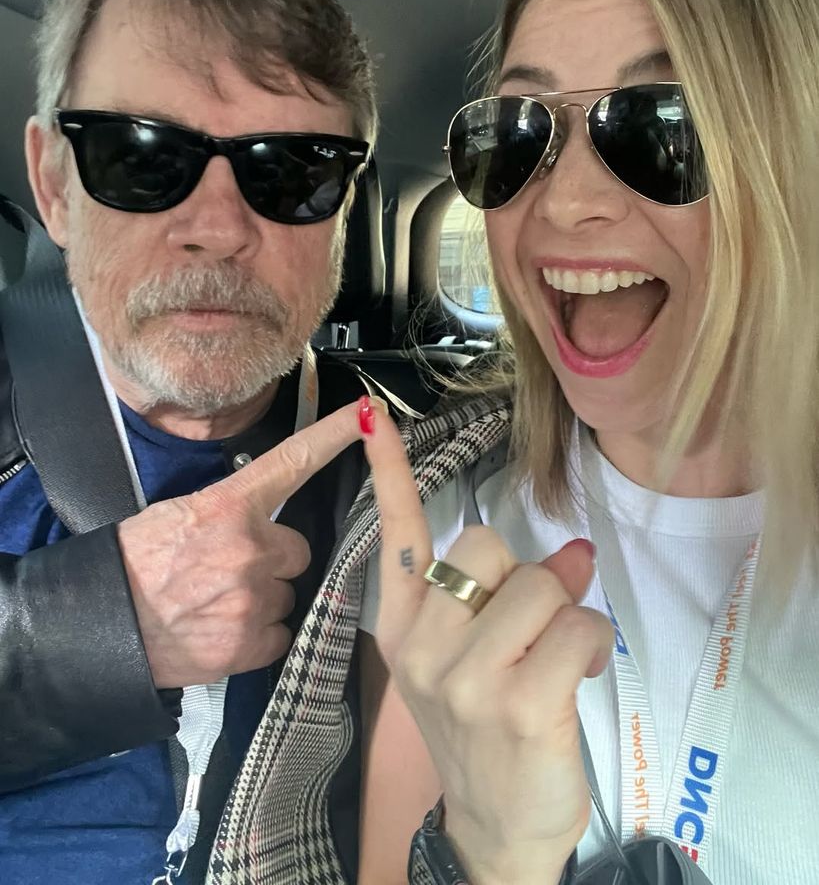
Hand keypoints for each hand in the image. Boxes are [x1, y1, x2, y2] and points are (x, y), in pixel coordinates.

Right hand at [118, 401, 362, 688]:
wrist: (97, 626)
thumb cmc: (131, 565)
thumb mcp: (176, 515)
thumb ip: (227, 511)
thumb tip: (256, 514)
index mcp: (229, 506)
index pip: (293, 460)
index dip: (334, 434)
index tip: (367, 414)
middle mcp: (249, 548)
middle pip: (296, 550)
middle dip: (272, 561)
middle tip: (229, 572)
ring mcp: (252, 598)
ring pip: (286, 594)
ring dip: (262, 599)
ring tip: (217, 605)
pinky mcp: (249, 643)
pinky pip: (278, 634)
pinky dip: (257, 636)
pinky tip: (222, 631)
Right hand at [364, 410, 613, 884]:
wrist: (494, 827)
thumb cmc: (485, 731)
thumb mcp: (473, 658)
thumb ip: (504, 596)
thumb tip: (574, 550)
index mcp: (403, 626)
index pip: (396, 535)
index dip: (387, 471)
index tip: (369, 415)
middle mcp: (422, 645)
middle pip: (489, 546)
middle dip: (526, 577)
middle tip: (531, 626)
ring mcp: (466, 677)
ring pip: (542, 584)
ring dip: (568, 614)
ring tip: (560, 656)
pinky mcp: (519, 704)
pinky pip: (578, 627)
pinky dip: (594, 642)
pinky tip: (580, 675)